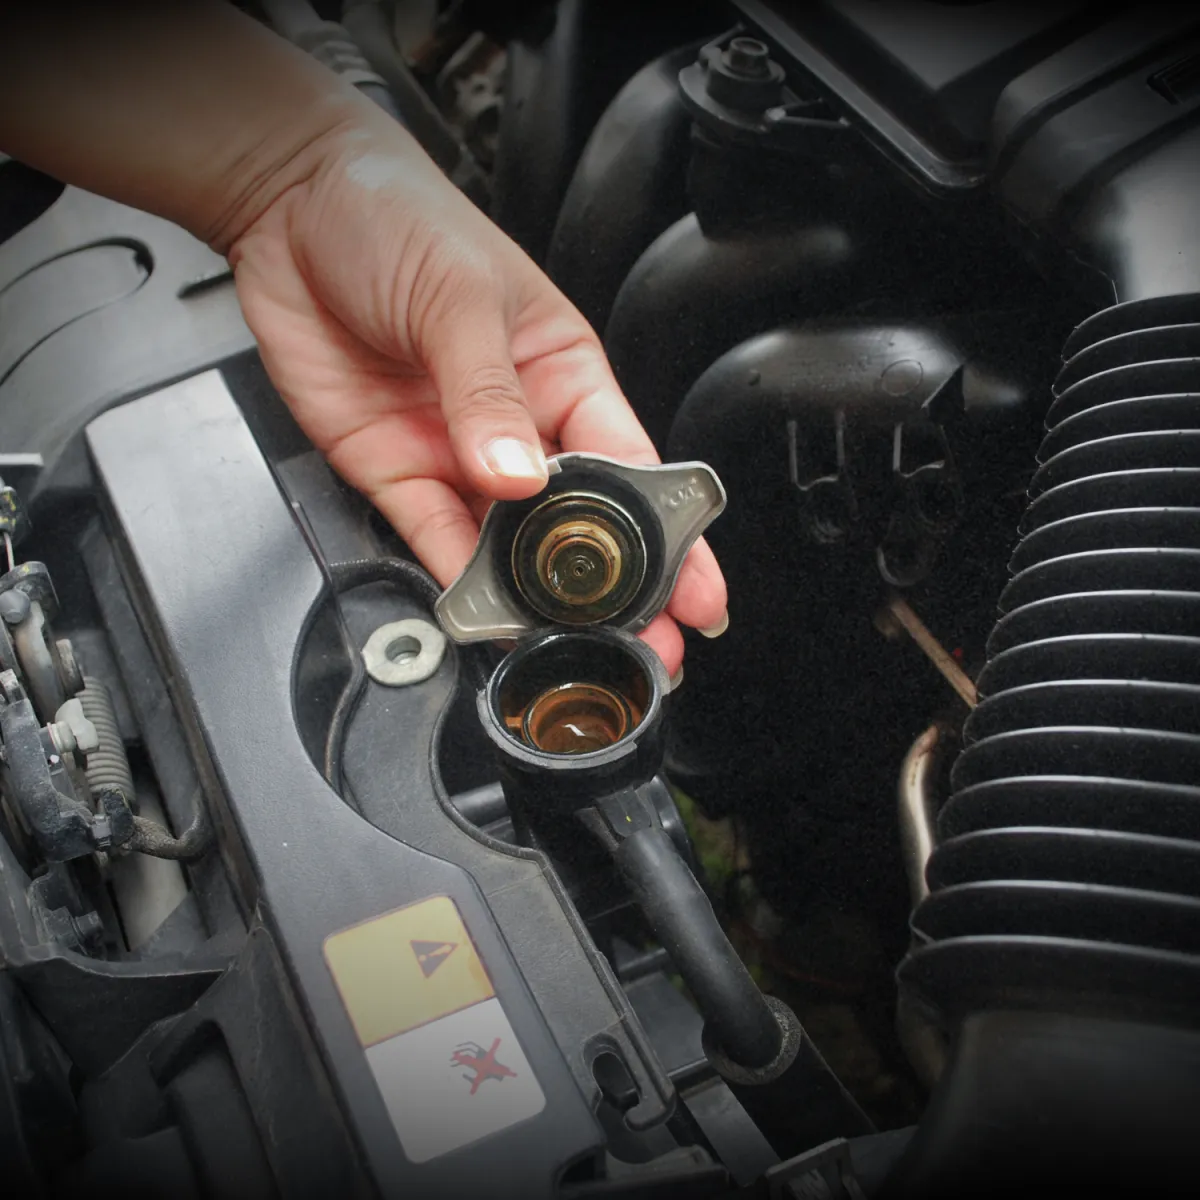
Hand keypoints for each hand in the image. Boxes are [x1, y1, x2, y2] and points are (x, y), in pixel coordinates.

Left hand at [226, 117, 725, 674]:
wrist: (290, 207)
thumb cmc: (397, 217)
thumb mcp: (461, 297)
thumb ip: (488, 394)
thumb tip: (520, 478)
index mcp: (563, 373)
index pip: (632, 467)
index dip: (671, 534)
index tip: (697, 592)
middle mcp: (517, 425)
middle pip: (576, 525)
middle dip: (613, 591)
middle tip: (645, 649)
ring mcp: (457, 456)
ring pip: (507, 548)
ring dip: (535, 602)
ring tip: (564, 648)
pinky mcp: (394, 472)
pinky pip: (431, 539)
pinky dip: (454, 582)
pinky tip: (483, 615)